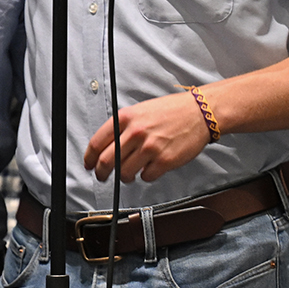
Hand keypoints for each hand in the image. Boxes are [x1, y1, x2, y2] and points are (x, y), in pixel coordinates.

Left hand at [84, 91, 211, 182]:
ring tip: (129, 174)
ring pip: (125, 172)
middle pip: (107, 161)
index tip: (89, 164)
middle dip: (101, 173)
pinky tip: (150, 168)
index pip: (98, 142)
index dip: (89, 157)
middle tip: (102, 176)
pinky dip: (145, 176)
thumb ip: (122, 126)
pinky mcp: (164, 160)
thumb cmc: (170, 111)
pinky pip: (146, 176)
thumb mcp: (139, 111)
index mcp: (125, 118)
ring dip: (124, 177)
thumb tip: (107, 145)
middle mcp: (135, 132)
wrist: (199, 113)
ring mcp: (150, 147)